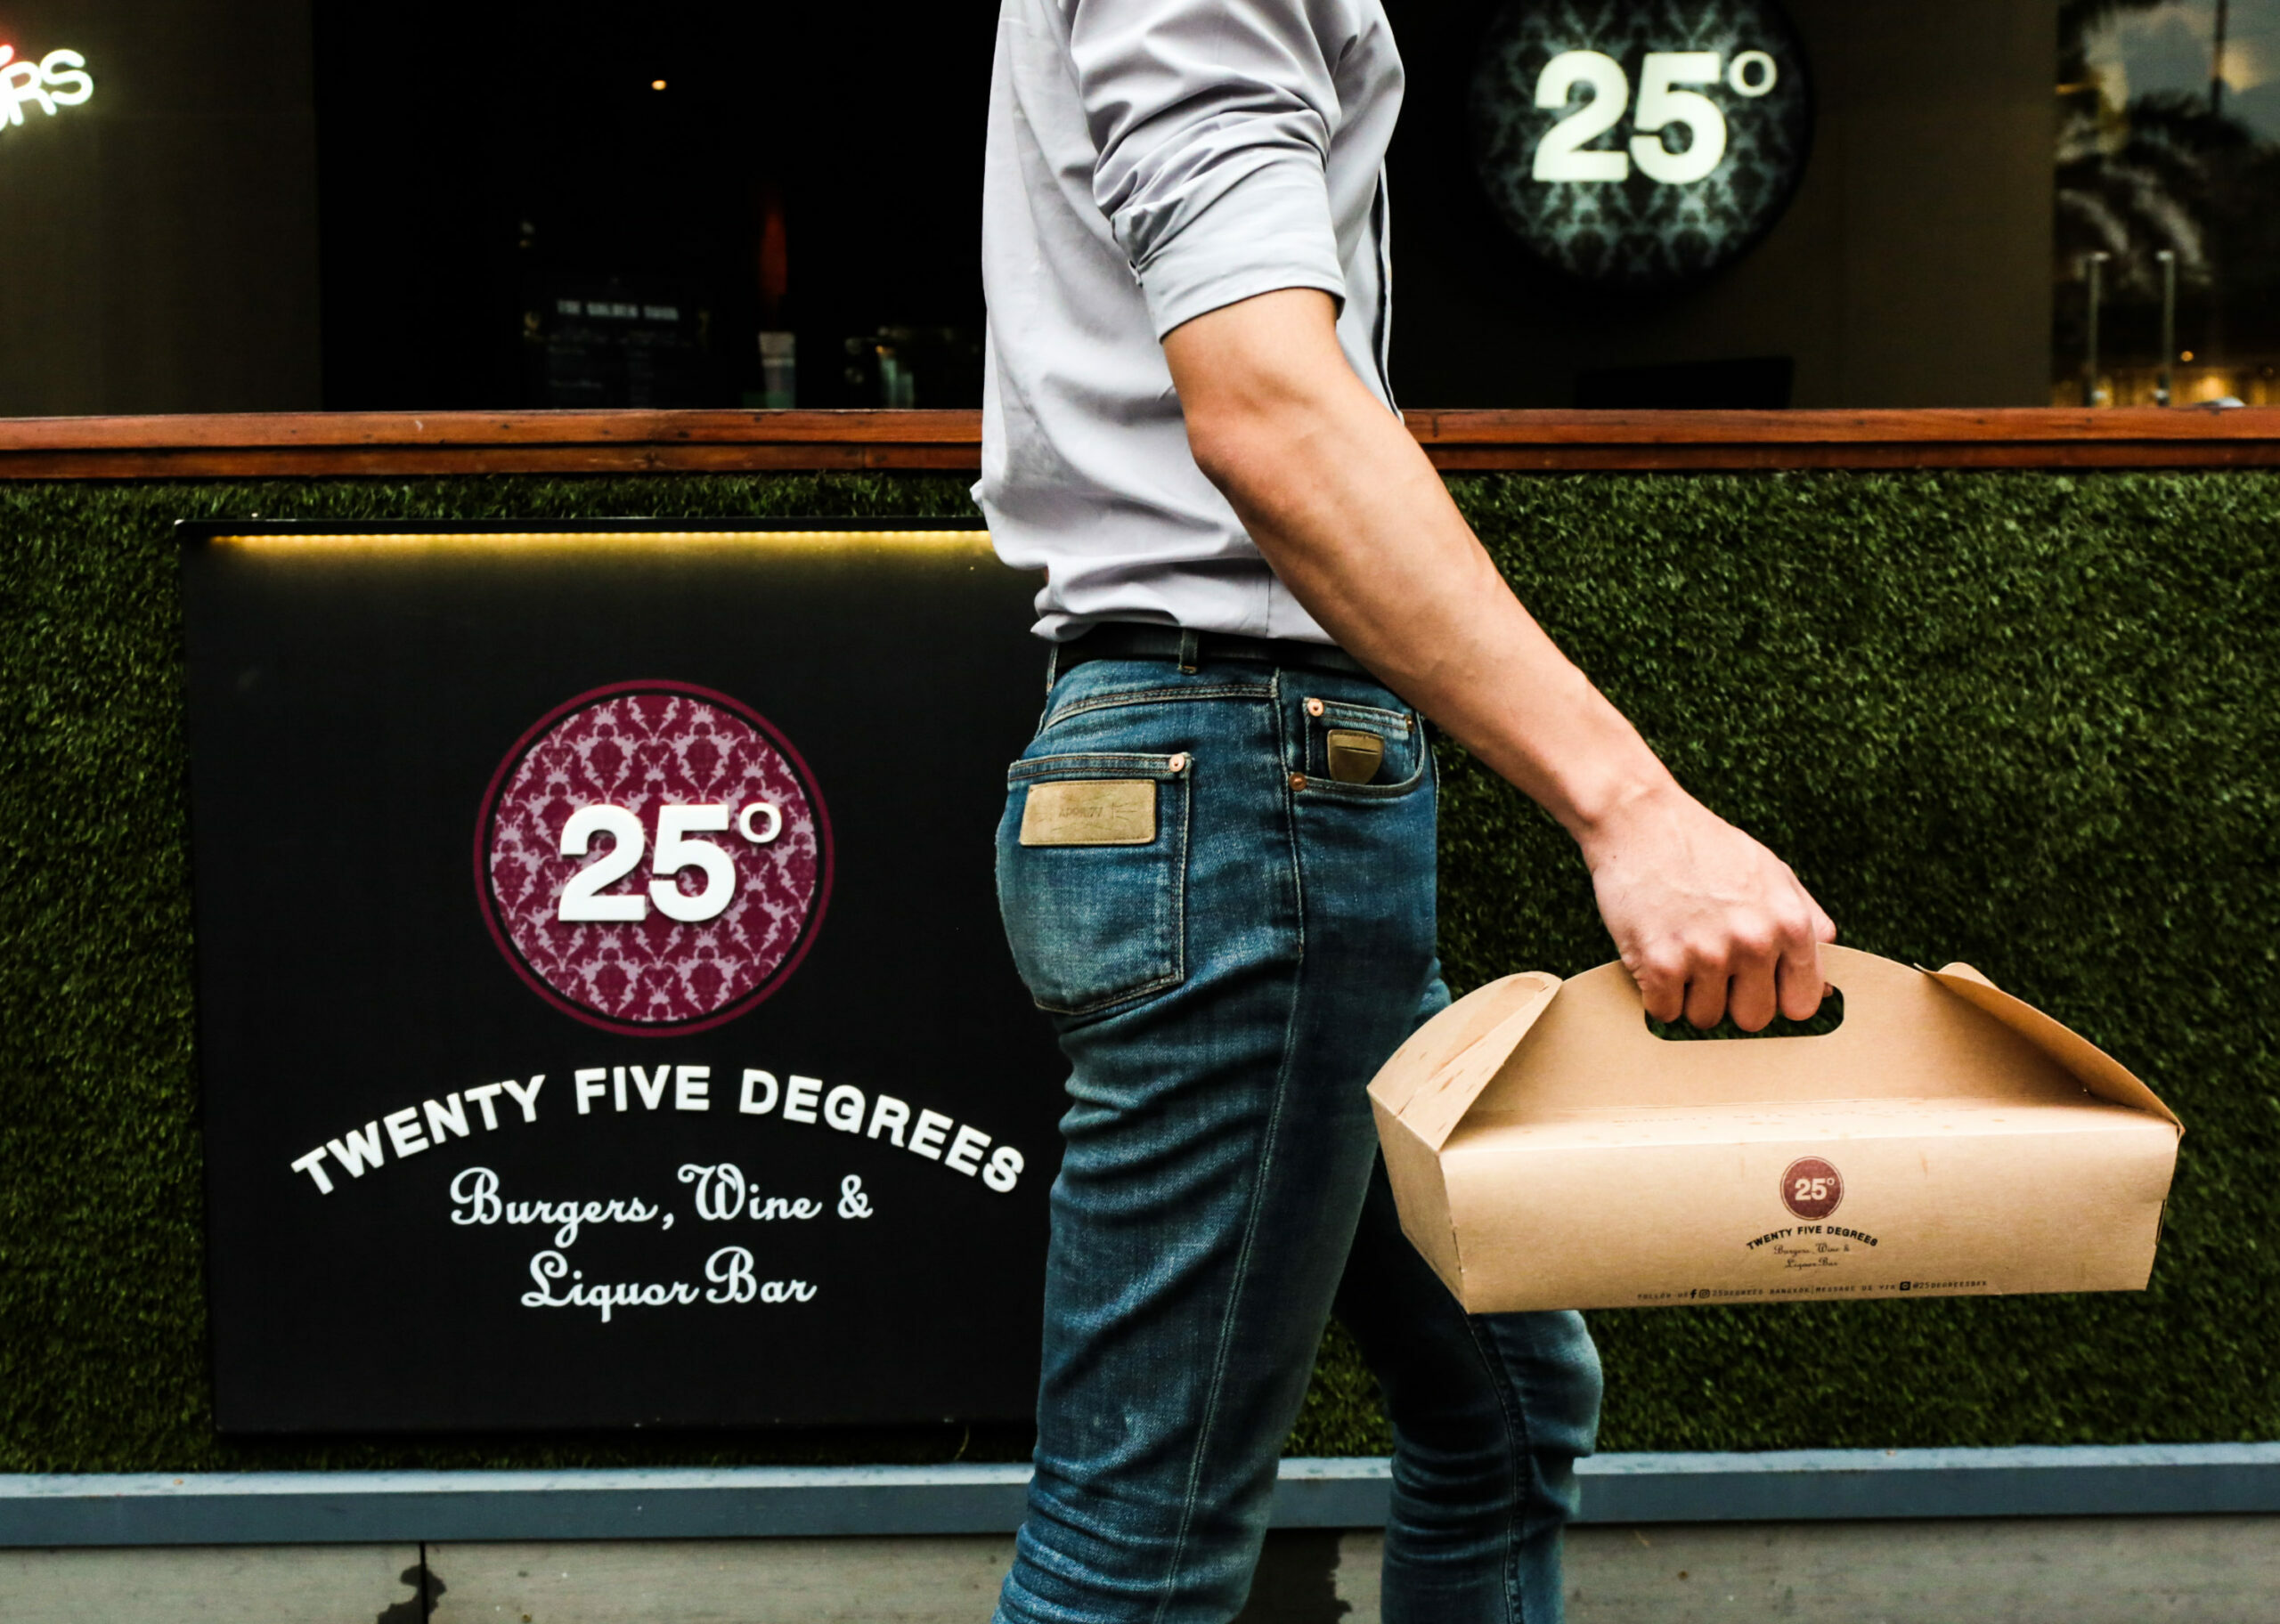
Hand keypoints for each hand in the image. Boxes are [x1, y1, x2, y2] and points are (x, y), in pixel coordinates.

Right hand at [1576, 781, 1835, 1030]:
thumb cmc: (1705, 845)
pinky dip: (1655, 995)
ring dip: (1690, 996)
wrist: (1637, 817)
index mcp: (1790, 923)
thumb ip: (1807, 921)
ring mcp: (1706, 955)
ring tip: (1680, 952)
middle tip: (1711, 967)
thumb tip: (1828, 980)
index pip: (1801, 1004)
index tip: (1755, 983)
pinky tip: (1654, 958)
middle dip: (1732, 1001)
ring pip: (1706, 1019)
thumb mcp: (1772, 871)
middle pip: (1753, 1020)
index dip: (1776, 996)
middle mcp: (1754, 942)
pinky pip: (1664, 1013)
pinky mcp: (1659, 964)